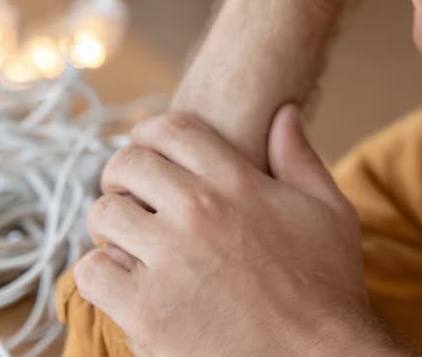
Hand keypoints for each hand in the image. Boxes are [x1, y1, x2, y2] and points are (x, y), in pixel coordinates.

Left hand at [74, 107, 404, 356]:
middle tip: (132, 198)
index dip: (151, 135)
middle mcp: (198, 211)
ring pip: (103, 215)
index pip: (172, 130)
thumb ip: (299, 157)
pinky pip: (92, 271)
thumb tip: (283, 113)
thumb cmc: (328, 289)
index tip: (149, 154)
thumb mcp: (328, 211)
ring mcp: (168, 259)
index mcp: (239, 183)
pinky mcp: (145, 309)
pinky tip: (126, 282)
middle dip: (123, 177)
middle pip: (127, 165)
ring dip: (113, 226)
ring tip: (130, 242)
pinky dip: (103, 274)